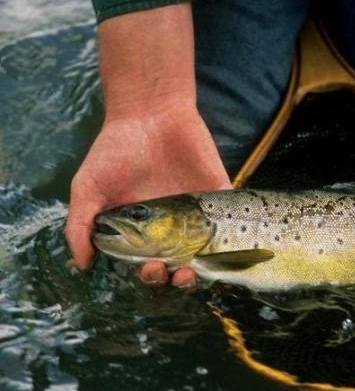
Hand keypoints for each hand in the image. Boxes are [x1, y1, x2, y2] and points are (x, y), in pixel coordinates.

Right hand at [65, 104, 230, 286]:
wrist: (150, 112)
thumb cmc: (115, 150)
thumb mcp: (89, 187)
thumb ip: (81, 224)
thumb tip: (81, 262)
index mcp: (143, 233)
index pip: (151, 265)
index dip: (151, 275)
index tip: (148, 269)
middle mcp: (173, 229)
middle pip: (181, 266)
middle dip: (176, 278)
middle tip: (170, 270)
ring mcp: (198, 213)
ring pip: (209, 253)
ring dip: (205, 269)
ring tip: (193, 270)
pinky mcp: (220, 196)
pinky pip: (233, 222)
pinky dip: (237, 238)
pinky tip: (228, 247)